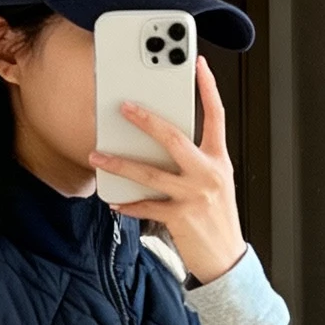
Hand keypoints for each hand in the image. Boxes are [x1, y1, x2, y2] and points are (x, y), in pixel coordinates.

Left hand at [89, 56, 247, 284]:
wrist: (226, 259)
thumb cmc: (217, 219)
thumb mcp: (215, 183)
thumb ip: (195, 161)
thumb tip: (162, 144)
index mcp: (218, 160)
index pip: (216, 116)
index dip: (208, 88)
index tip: (198, 65)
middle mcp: (208, 174)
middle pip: (174, 138)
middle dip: (146, 120)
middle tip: (124, 107)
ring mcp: (193, 196)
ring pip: (150, 172)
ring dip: (119, 163)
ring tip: (97, 154)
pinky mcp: (180, 218)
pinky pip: (146, 206)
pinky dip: (128, 204)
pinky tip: (114, 201)